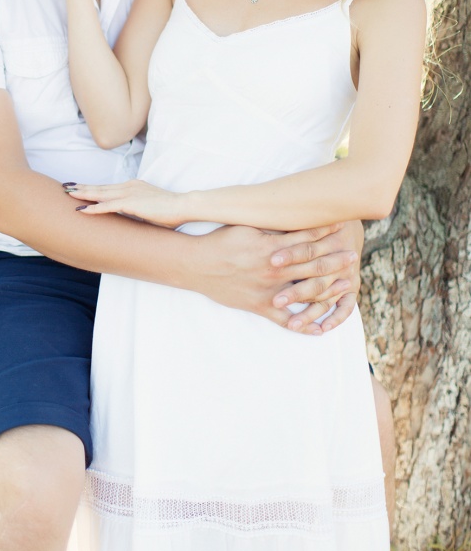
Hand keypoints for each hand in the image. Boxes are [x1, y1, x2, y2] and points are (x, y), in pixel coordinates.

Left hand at [66, 179, 185, 227]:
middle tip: (67, 187)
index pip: (109, 187)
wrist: (182, 205)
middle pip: (101, 187)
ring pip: (101, 194)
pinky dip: (94, 208)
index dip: (94, 187)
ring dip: (84, 194)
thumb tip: (135, 218)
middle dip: (83, 187)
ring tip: (69, 194)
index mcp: (134, 186)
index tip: (81, 187)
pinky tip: (82, 210)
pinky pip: (108, 206)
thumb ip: (140, 210)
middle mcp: (129, 187)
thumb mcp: (151, 209)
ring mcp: (130, 193)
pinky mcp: (131, 203)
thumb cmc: (171, 211)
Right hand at [187, 223, 359, 334]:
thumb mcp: (247, 228)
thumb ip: (272, 230)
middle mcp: (274, 270)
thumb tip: (295, 222)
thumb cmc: (221, 241)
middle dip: (336, 259)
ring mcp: (269, 291)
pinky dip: (304, 325)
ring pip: (306, 292)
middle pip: (313, 265)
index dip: (326, 233)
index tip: (342, 228)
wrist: (197, 265)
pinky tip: (320, 327)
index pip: (307, 239)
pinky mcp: (261, 307)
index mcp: (272, 248)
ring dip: (330, 288)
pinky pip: (286, 320)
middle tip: (354, 256)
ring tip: (347, 285)